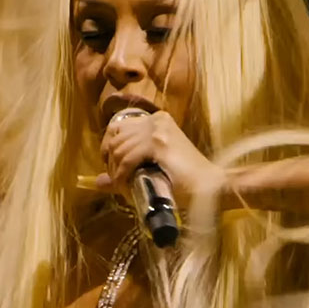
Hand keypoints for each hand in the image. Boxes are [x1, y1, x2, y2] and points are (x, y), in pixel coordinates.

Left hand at [98, 111, 224, 206]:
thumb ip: (126, 169)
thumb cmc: (185, 180)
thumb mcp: (152, 168)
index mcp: (157, 120)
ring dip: (116, 172)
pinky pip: (128, 159)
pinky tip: (125, 187)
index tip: (109, 166)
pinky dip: (122, 176)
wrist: (210, 187)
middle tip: (116, 181)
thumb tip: (98, 182)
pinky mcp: (159, 144)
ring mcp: (158, 130)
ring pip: (119, 149)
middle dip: (110, 162)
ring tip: (123, 187)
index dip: (107, 146)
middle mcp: (156, 120)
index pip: (117, 126)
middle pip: (116, 137)